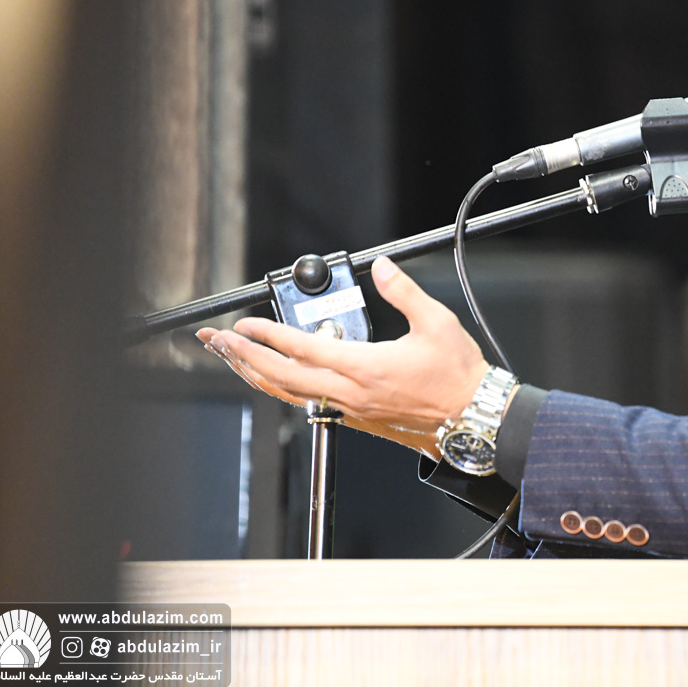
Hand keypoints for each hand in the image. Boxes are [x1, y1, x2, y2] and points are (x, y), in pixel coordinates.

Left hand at [196, 255, 489, 460]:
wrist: (470, 418)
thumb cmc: (458, 376)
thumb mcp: (437, 323)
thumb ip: (404, 292)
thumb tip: (383, 268)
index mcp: (366, 368)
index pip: (303, 349)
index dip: (269, 336)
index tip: (245, 324)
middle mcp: (350, 392)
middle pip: (281, 377)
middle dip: (242, 358)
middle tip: (217, 341)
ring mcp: (350, 409)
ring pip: (289, 393)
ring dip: (255, 374)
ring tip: (232, 359)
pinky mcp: (357, 418)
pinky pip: (307, 403)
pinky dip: (282, 388)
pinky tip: (274, 378)